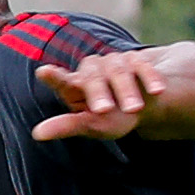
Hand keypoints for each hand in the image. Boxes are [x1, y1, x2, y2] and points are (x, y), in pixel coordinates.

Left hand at [31, 51, 165, 142]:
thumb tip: (37, 133)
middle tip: (104, 111)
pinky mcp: (137, 60)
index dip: (54, 76)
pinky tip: (157, 90)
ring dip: (126, 90)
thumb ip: (66, 126)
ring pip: (117, 70)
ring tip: (134, 109)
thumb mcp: (90, 126)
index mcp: (75, 86)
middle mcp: (92, 70)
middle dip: (99, 93)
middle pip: (91, 76)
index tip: (43, 72)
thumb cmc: (110, 118)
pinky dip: (149, 77)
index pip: (62, 80)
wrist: (143, 105)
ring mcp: (114, 63)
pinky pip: (142, 65)